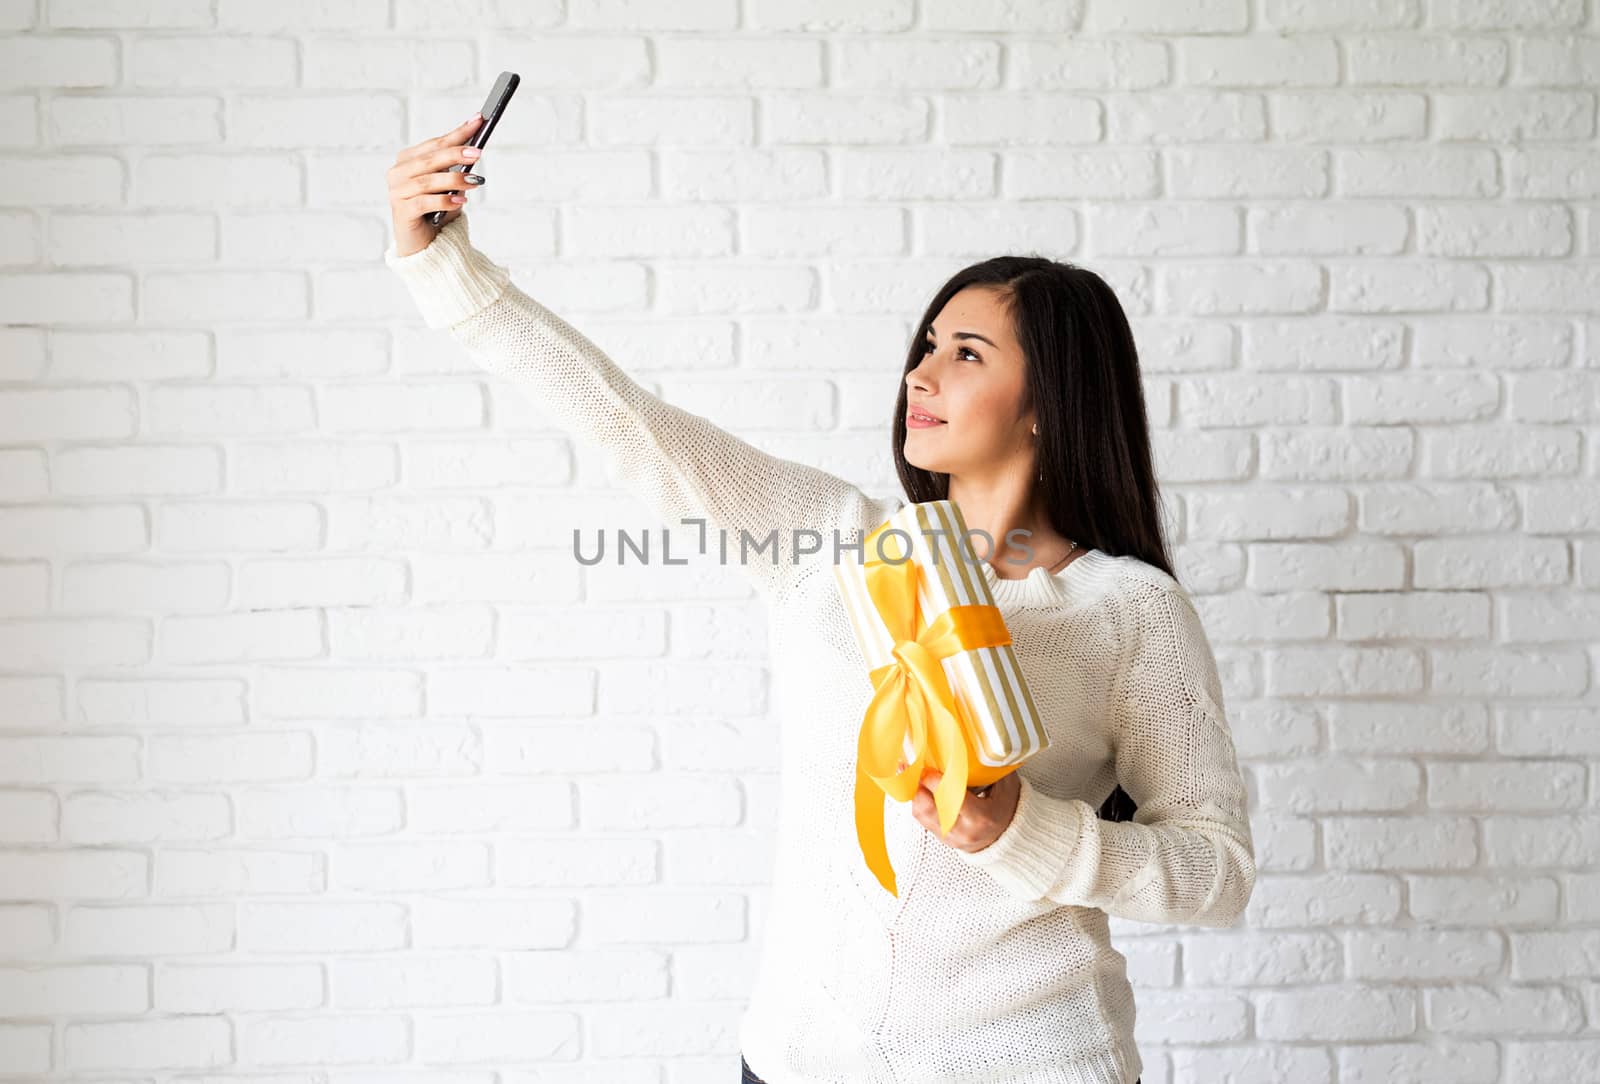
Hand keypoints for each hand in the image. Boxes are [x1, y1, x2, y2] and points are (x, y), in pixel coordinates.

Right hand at [386, 113, 486, 257]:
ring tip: (475, 180)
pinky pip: (425, 202)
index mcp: (408, 160)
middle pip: (430, 159)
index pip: (435, 144)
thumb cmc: (436, 212)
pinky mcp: (401, 212)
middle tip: (478, 152)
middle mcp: (398, 173)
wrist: (423, 245)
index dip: (457, 133)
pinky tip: (460, 201)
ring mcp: (397, 192)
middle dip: (455, 153)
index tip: (478, 121)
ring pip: (428, 181)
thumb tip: (473, 152)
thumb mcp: (448, 187)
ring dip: (454, 179)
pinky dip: (445, 201)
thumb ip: (455, 169)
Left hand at [910, 768, 1021, 853]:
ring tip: (910, 771)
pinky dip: (918, 800)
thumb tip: (980, 741)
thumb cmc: (1008, 808)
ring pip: (920, 814)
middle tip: (911, 764)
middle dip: (917, 784)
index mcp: (980, 817)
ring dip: (914, 791)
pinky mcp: (941, 837)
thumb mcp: (1007, 786)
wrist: (1008, 837)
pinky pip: (922, 818)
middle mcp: (962, 830)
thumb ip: (993, 767)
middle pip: (927, 808)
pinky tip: (917, 784)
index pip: (950, 798)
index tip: (927, 765)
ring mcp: (950, 837)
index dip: (934, 780)